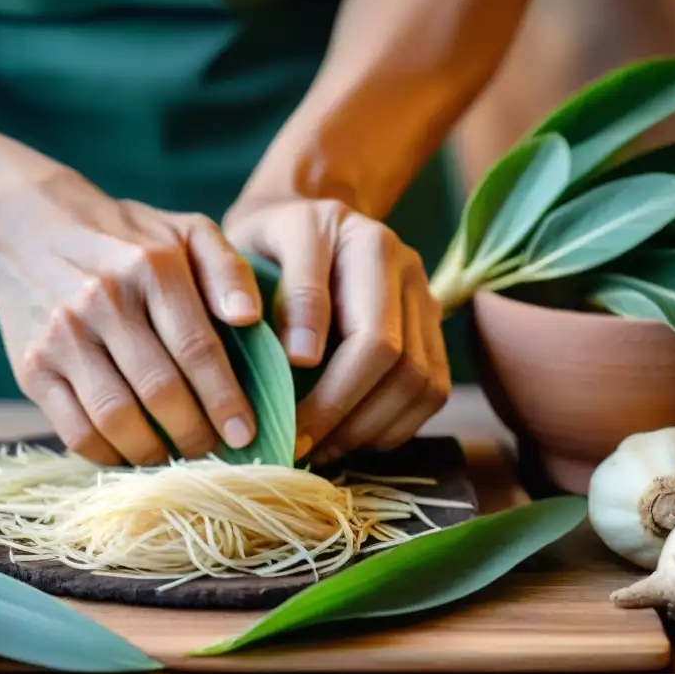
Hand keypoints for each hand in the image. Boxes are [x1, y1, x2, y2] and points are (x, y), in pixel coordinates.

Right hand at [0, 169, 263, 465]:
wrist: (27, 230)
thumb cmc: (126, 239)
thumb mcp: (185, 231)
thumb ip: (227, 268)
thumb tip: (248, 316)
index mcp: (151, 266)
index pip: (197, 348)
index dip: (225, 399)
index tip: (244, 432)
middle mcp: (103, 300)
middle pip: (160, 389)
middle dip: (195, 432)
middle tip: (213, 449)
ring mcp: (62, 336)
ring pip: (116, 418)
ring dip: (154, 451)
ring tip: (175, 456)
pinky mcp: (32, 367)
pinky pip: (75, 430)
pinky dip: (109, 455)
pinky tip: (132, 453)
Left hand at [223, 198, 449, 464]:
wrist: (303, 225)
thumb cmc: (261, 249)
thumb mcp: (239, 253)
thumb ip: (257, 293)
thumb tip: (298, 359)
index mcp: (345, 233)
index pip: (342, 313)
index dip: (322, 378)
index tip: (279, 411)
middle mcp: (397, 259)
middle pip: (390, 352)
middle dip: (340, 408)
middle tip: (296, 443)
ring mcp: (423, 293)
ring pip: (418, 378)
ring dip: (367, 426)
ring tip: (319, 448)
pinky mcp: (434, 326)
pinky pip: (432, 391)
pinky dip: (393, 426)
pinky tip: (349, 438)